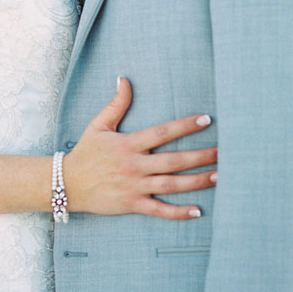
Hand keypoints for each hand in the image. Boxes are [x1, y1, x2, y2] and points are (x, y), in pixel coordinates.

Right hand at [64, 78, 216, 218]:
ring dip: (196, 181)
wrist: (66, 184)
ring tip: (219, 176)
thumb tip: (124, 78)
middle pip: (174, 161)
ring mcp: (134, 187)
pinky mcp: (132, 205)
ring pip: (171, 185)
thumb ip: (116, 104)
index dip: (184, 125)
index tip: (206, 120)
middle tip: (225, 152)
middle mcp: (134, 165)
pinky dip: (178, 212)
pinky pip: (159, 210)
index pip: (162, 132)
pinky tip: (198, 211)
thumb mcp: (98, 125)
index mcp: (129, 144)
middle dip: (201, 156)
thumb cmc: (85, 152)